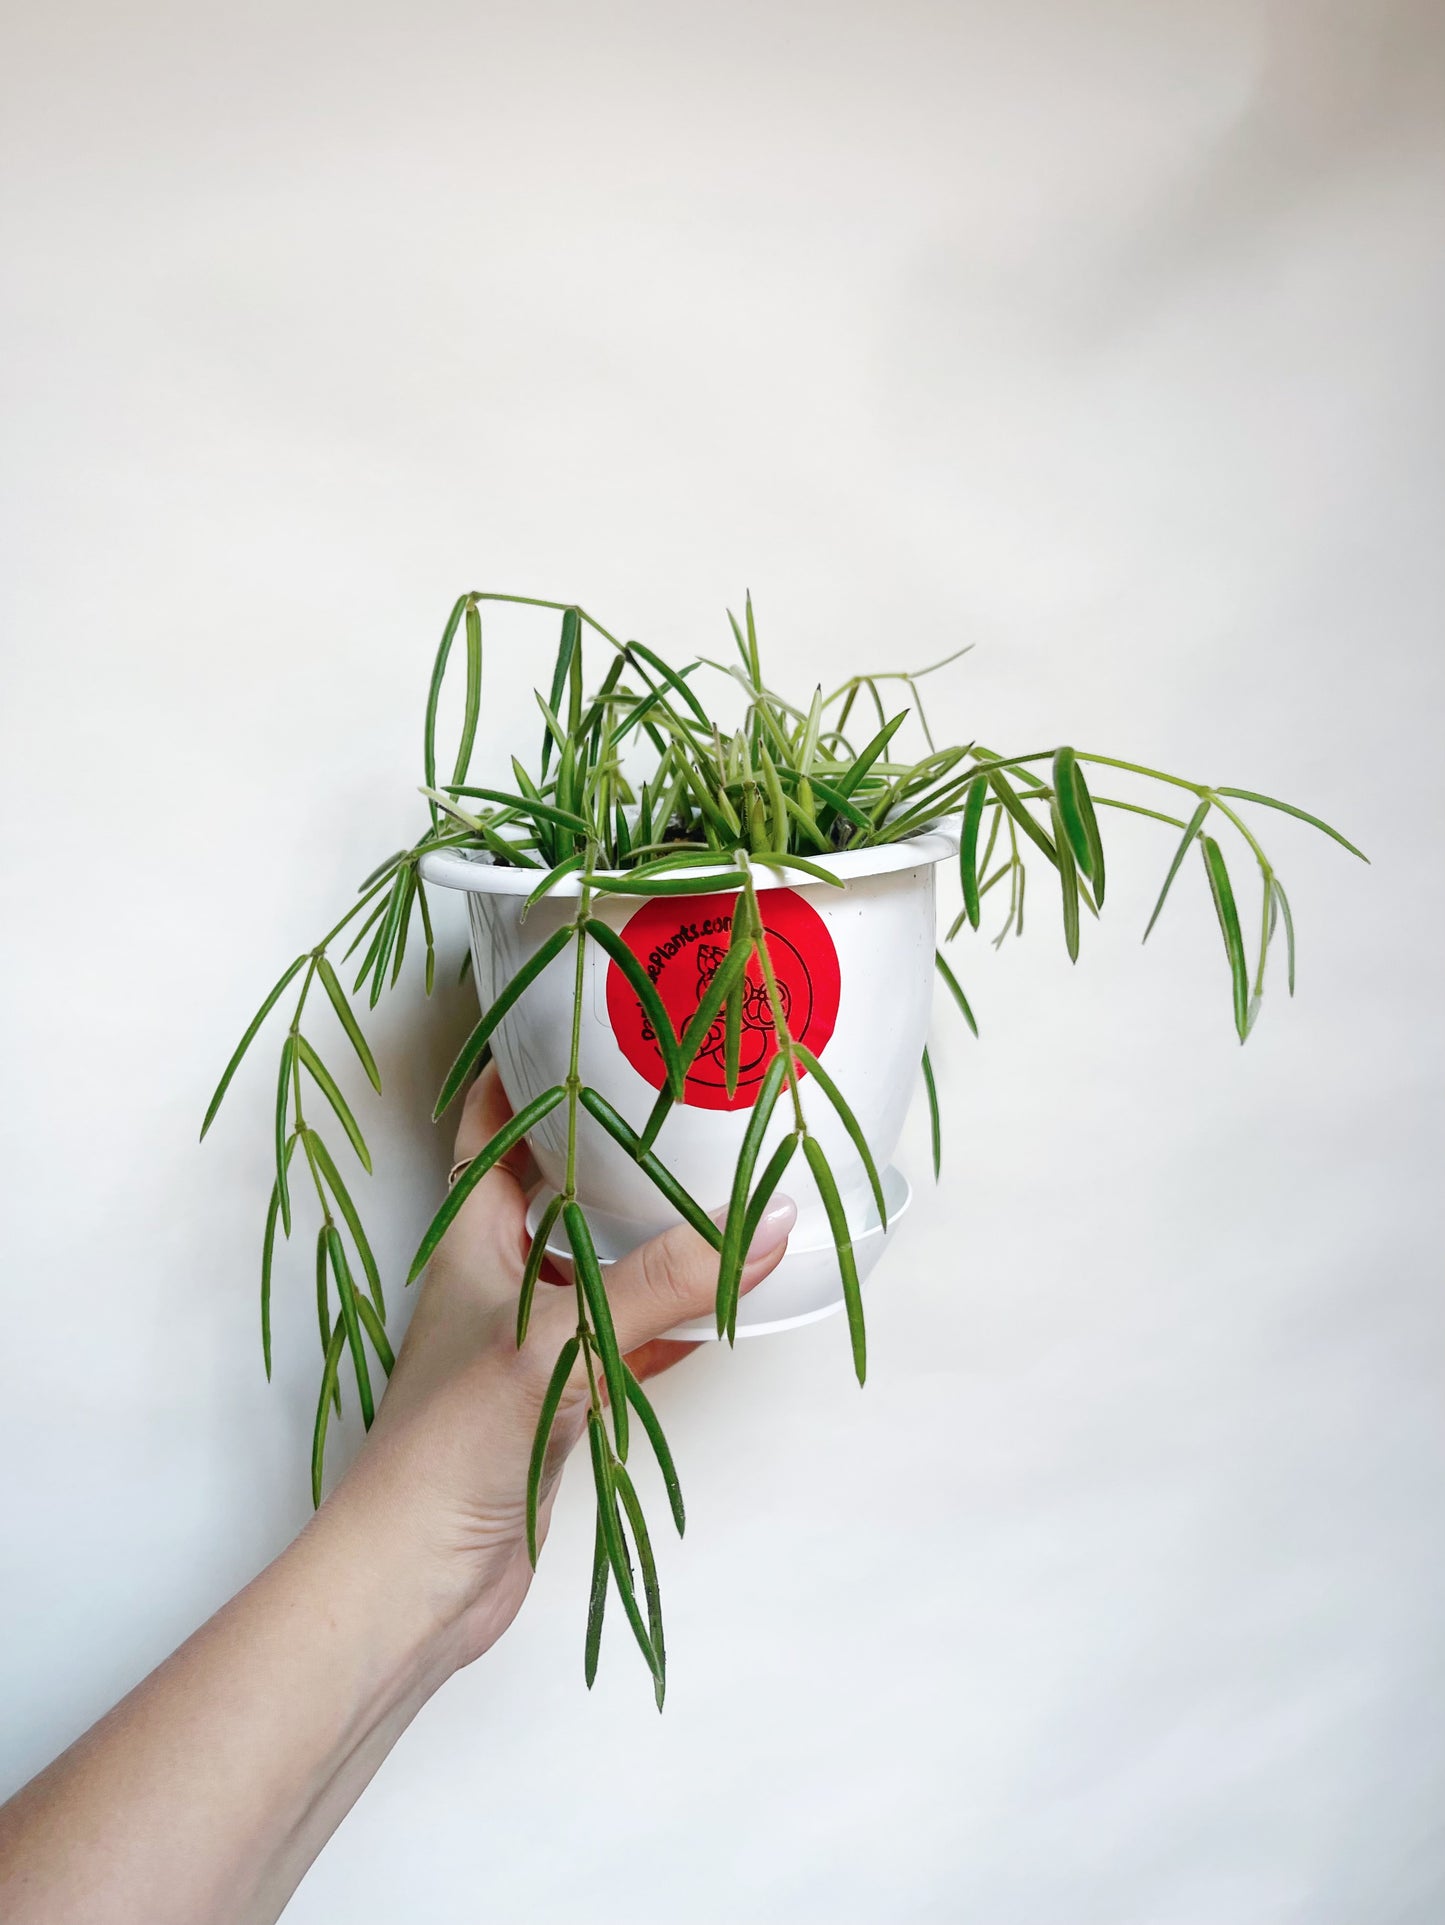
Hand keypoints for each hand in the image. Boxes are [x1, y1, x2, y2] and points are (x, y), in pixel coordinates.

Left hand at [327, 1064, 796, 1672]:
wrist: (416, 1579)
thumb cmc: (454, 1443)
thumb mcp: (563, 1342)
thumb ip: (664, 1284)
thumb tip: (764, 1228)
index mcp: (469, 1239)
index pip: (490, 1126)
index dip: (522, 1068)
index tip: (582, 1020)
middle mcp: (493, 1278)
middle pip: (550, 1188)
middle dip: (605, 1143)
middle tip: (677, 1096)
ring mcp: (525, 1342)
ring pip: (591, 1264)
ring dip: (643, 1233)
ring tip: (711, 1187)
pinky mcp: (555, 1404)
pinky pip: (620, 1341)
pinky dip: (666, 1323)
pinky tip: (716, 1313)